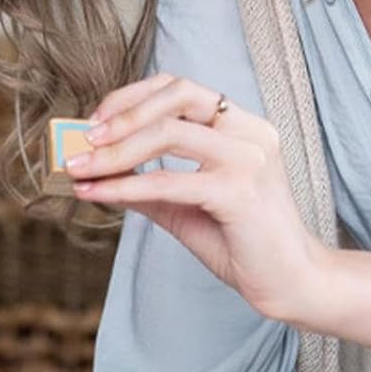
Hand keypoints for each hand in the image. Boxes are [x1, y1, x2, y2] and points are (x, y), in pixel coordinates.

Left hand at [66, 73, 329, 324]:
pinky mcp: (239, 192)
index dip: (133, 98)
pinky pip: (169, 181)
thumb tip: (99, 170)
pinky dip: (126, 187)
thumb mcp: (186, 206)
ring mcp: (248, 159)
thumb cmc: (243, 244)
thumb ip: (150, 184)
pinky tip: (98, 194)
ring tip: (80, 168)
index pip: (181, 88)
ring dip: (115, 150)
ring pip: (168, 133)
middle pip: (176, 96)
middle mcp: (250, 132)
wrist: (290, 284)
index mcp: (243, 127)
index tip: (96, 122)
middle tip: (84, 140)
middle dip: (122, 114)